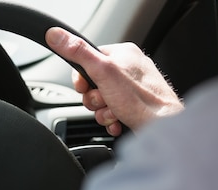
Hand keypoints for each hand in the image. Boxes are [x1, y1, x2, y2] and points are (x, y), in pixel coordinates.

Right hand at [45, 27, 183, 134]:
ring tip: (114, 112)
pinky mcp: (133, 107)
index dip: (81, 79)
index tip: (84, 88)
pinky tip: (118, 120)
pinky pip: (112, 113)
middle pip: (92, 84)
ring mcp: (132, 89)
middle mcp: (129, 69)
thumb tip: (55, 34)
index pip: (87, 60)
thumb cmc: (139, 99)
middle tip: (104, 101)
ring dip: (102, 112)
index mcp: (122, 54)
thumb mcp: (102, 71)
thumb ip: (78, 52)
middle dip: (94, 99)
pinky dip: (111, 119)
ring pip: (101, 101)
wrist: (161, 127)